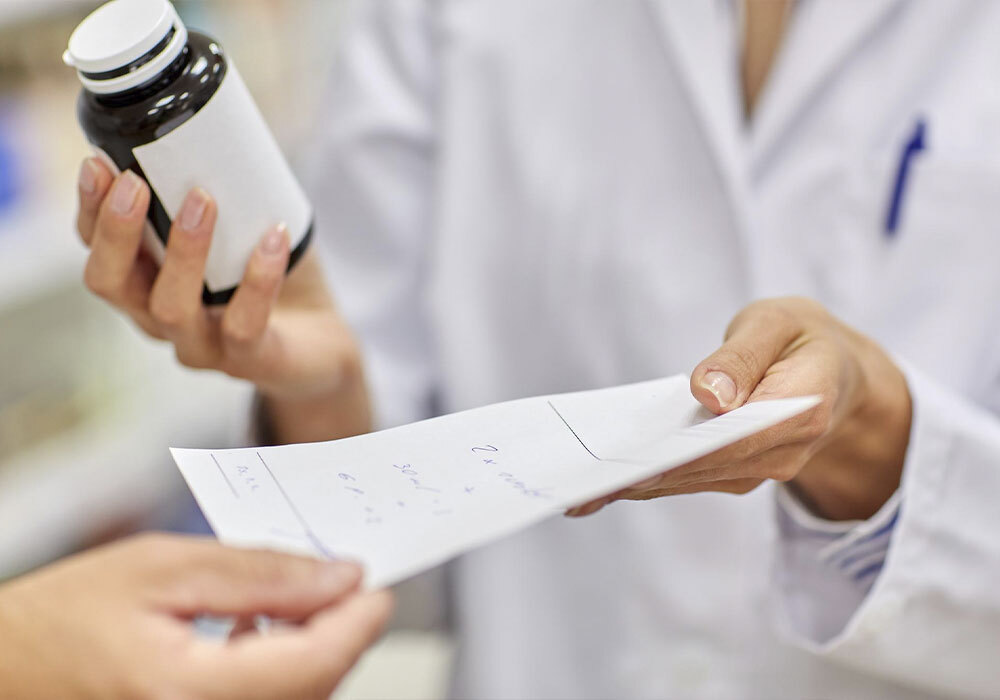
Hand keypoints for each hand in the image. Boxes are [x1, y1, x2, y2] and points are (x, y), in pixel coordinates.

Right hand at [0, 534, 391, 699]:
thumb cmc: (57, 619)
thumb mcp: (162, 567)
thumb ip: (260, 571)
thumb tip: (340, 576)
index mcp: (187, 693)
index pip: (316, 663)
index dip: (360, 620)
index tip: (378, 581)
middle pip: (316, 687)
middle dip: (340, 630)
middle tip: (344, 577)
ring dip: (314, 649)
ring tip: (300, 596)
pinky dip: (282, 671)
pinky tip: (262, 632)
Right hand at [75, 158, 369, 442]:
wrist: (320, 345)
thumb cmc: (269, 277)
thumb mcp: (237, 230)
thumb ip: (217, 190)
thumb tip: (215, 123)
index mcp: (145, 285)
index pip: (97, 250)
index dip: (90, 210)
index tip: (97, 161)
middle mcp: (159, 320)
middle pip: (111, 285)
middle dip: (116, 232)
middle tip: (134, 182)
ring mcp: (202, 346)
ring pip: (170, 309)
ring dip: (183, 250)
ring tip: (203, 199)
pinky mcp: (250, 361)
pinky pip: (245, 325)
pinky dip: (259, 279)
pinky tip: (273, 238)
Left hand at [569, 297, 911, 520]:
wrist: (834, 369)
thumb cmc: (800, 337)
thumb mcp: (779, 322)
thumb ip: (744, 355)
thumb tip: (709, 394)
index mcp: (801, 409)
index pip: (736, 438)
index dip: (684, 453)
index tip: (635, 461)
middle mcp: (783, 452)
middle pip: (706, 468)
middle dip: (646, 474)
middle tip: (586, 484)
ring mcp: (760, 468)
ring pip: (692, 479)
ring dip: (639, 485)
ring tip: (582, 491)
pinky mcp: (737, 471)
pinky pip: (690, 477)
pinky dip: (649, 479)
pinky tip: (604, 484)